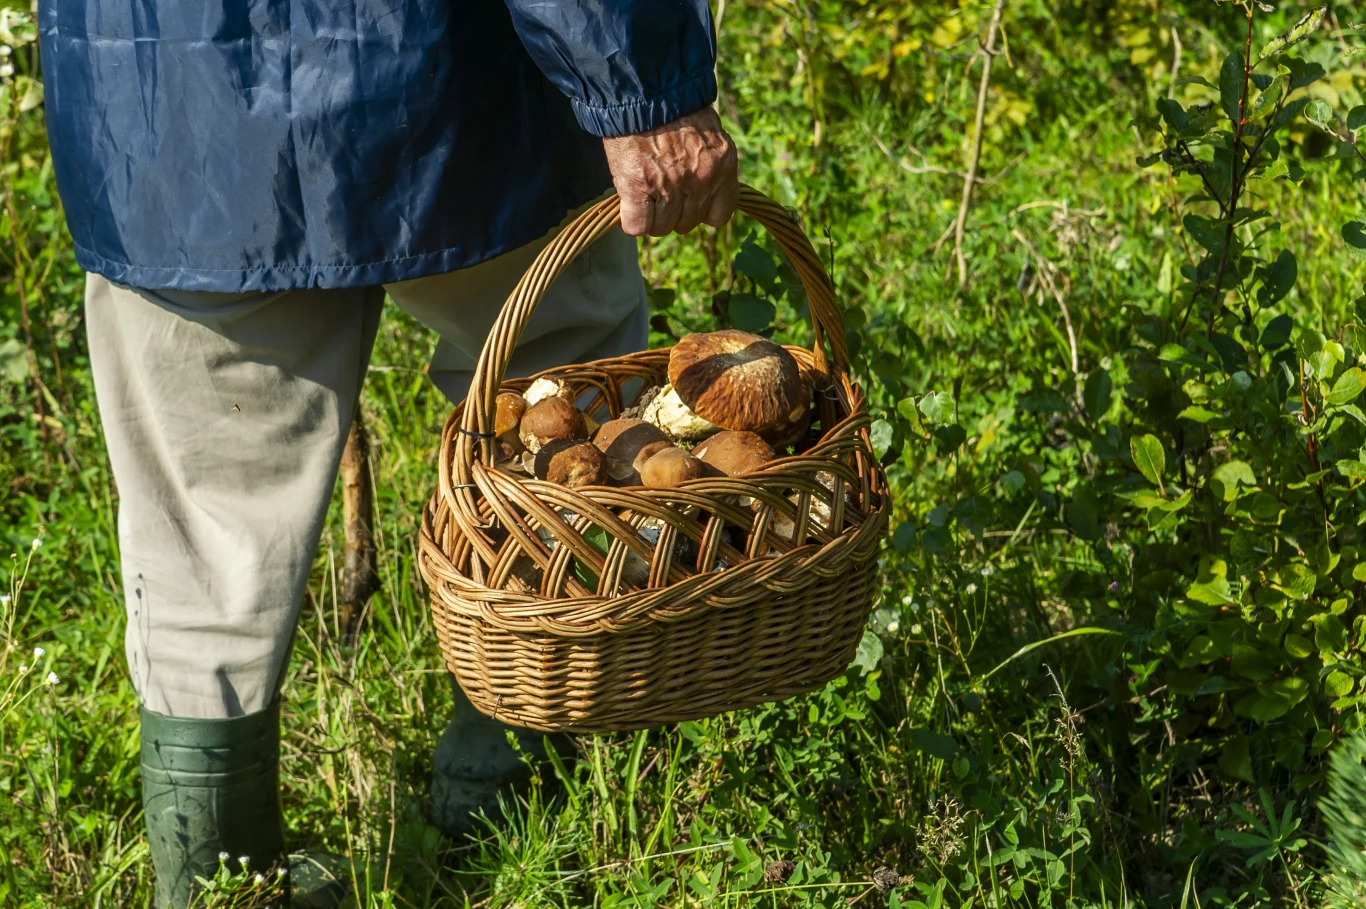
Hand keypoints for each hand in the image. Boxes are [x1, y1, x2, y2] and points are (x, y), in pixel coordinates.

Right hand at [602, 107, 738, 236]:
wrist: (643, 84)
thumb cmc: (672, 104)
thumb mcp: (707, 131)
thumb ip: (708, 162)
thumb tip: (699, 186)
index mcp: (723, 164)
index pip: (720, 216)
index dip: (701, 212)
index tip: (688, 201)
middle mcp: (702, 179)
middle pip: (687, 224)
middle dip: (672, 213)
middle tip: (659, 192)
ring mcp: (670, 185)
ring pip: (661, 228)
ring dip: (650, 217)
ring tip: (642, 194)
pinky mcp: (639, 186)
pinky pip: (637, 226)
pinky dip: (630, 220)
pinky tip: (628, 203)